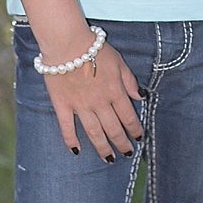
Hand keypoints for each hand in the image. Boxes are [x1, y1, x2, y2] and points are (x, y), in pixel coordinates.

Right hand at [41, 37, 142, 161]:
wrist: (67, 43)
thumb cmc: (94, 48)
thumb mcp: (119, 62)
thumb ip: (129, 81)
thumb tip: (140, 97)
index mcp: (115, 92)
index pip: (128, 117)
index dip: (135, 129)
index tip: (139, 138)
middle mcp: (100, 103)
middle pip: (113, 129)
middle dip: (122, 144)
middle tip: (127, 154)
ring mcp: (80, 106)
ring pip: (94, 133)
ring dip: (102, 148)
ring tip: (108, 159)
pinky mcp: (62, 105)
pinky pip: (67, 127)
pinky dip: (71, 140)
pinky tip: (77, 151)